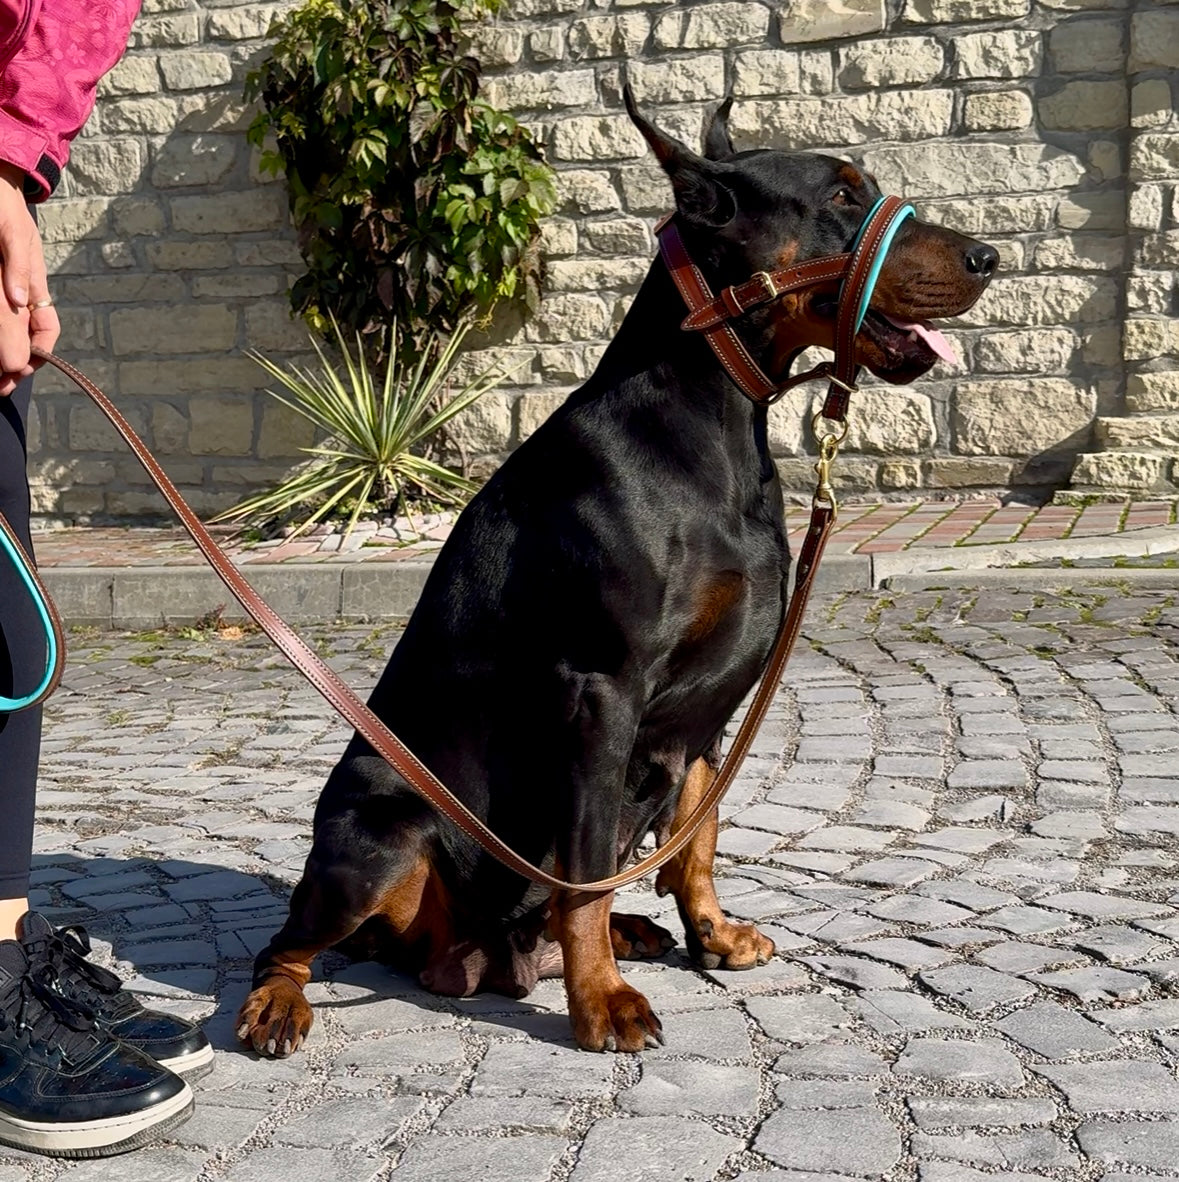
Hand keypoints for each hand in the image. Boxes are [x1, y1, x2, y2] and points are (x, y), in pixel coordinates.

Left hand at [0, 161, 58, 395]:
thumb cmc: (0, 202)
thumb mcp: (10, 233)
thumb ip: (17, 267)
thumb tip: (21, 301)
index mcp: (32, 285)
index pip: (44, 330)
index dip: (36, 353)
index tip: (16, 370)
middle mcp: (18, 293)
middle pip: (22, 337)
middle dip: (12, 363)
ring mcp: (3, 289)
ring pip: (9, 327)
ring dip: (2, 354)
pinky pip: (3, 308)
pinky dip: (0, 337)